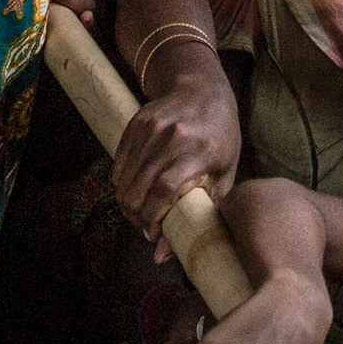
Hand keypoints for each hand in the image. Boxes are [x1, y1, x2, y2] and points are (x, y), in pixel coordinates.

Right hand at [111, 35, 241, 232]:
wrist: (202, 88)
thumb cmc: (219, 137)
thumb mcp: (223, 174)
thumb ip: (201, 214)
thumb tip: (161, 255)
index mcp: (202, 150)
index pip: (165, 190)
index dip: (152, 217)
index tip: (152, 233)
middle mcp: (176, 136)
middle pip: (140, 186)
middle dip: (135, 215)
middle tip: (142, 226)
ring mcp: (154, 127)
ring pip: (125, 177)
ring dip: (126, 201)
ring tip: (137, 210)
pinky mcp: (138, 122)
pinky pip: (119, 162)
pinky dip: (121, 182)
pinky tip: (133, 188)